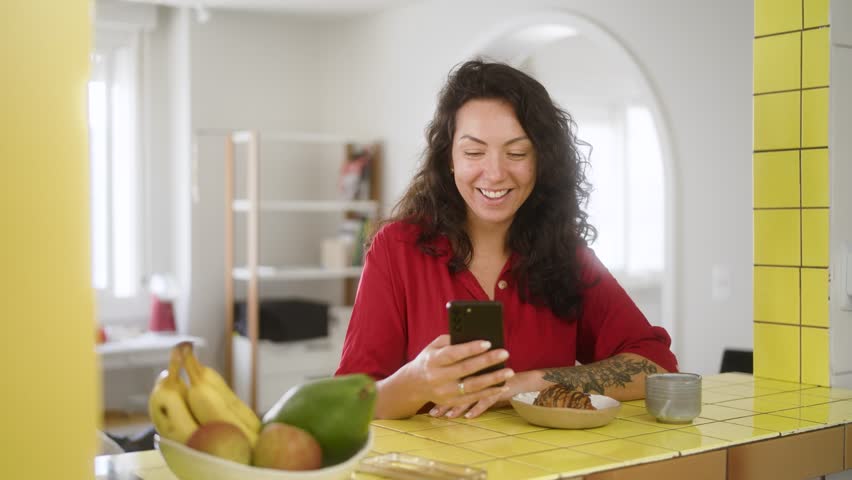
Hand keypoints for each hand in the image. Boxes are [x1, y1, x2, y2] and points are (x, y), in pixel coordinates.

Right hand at [404, 334, 513, 409]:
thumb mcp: (433, 347)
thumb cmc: (429, 360)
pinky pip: (473, 398)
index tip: (488, 343)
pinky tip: (503, 386)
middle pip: (465, 370)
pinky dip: (489, 393)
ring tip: (509, 372)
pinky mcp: (451, 402)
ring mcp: (444, 392)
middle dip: (487, 361)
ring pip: (472, 387)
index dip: (470, 349)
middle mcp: (437, 377)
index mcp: (433, 361)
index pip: (453, 354)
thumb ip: (450, 340)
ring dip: (493, 379)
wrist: (414, 384)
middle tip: (505, 353)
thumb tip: (472, 336)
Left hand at [429, 370, 544, 418]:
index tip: (428, 399)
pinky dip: (476, 409)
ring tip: (446, 416)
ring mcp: (487, 384)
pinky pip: (485, 401)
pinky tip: (468, 417)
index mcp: (470, 367)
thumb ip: (468, 366)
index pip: (451, 376)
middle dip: (443, 402)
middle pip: (456, 389)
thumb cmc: (499, 373)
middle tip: (432, 412)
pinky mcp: (497, 392)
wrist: (522, 379)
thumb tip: (449, 372)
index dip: (438, 388)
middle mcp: (477, 375)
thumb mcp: (483, 368)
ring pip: (468, 397)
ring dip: (456, 408)